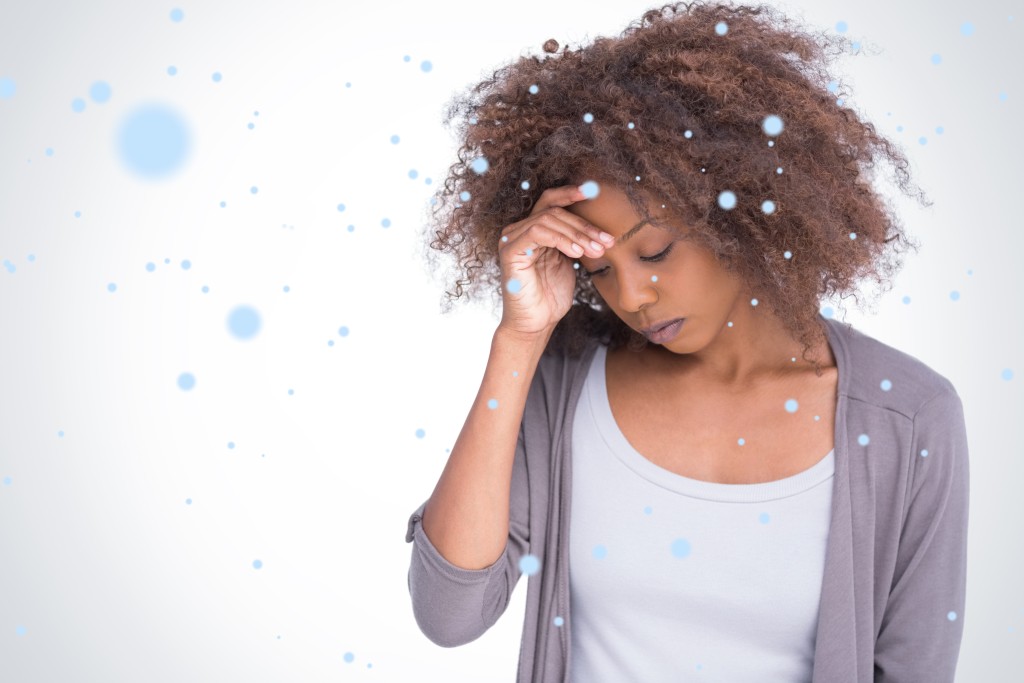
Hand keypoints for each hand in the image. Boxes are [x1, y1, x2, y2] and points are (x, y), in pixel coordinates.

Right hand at [496, 184, 614, 338]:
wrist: (536, 323)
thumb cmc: (551, 296)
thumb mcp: (568, 262)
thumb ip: (575, 241)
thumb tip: (599, 228)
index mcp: (532, 230)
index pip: (550, 202)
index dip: (569, 194)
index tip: (592, 192)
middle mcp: (519, 230)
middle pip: (554, 211)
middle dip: (584, 226)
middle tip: (606, 242)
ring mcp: (512, 239)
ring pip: (548, 220)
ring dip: (577, 234)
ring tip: (595, 251)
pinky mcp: (510, 251)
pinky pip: (538, 232)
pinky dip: (561, 239)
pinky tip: (577, 253)